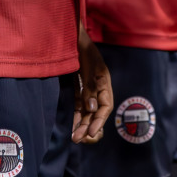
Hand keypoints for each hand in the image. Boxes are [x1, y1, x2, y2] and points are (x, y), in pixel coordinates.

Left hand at [71, 28, 112, 143]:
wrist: (71, 37)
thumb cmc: (82, 50)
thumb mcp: (88, 67)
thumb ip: (90, 87)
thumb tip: (91, 108)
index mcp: (105, 83)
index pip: (105, 106)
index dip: (99, 120)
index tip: (91, 133)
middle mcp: (98, 89)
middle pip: (96, 112)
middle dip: (89, 127)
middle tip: (79, 139)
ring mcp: (88, 90)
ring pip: (87, 112)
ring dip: (81, 125)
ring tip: (74, 138)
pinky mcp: (78, 90)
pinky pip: (79, 107)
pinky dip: (76, 117)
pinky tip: (72, 128)